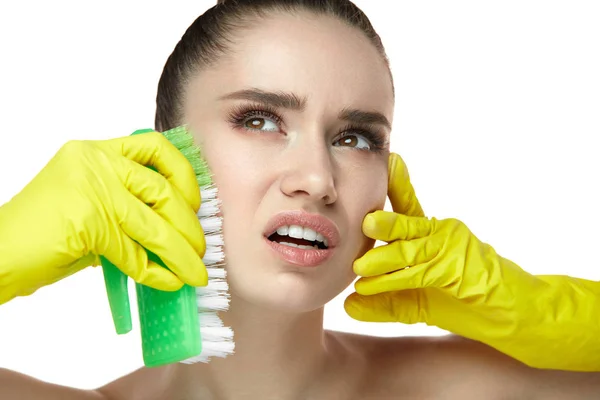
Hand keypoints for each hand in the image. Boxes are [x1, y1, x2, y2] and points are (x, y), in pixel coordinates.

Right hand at [0, 132, 206, 304]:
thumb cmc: (42, 234)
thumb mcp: (90, 205)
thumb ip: (128, 205)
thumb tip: (176, 229)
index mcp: (97, 152)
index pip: (155, 147)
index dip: (183, 174)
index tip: (195, 202)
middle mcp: (95, 162)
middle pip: (162, 189)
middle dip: (188, 225)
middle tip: (200, 249)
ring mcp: (91, 187)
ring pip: (154, 223)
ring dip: (181, 253)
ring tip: (194, 273)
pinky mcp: (87, 219)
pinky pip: (134, 250)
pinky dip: (155, 271)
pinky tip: (168, 282)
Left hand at [344, 152, 599, 370]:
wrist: (513, 315)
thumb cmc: (463, 302)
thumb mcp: (415, 303)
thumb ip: (384, 302)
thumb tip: (349, 304)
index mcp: (429, 233)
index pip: (407, 205)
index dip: (397, 183)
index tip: (386, 161)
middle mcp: (439, 233)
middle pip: (406, 222)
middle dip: (384, 222)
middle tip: (364, 221)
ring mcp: (452, 246)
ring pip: (410, 248)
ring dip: (384, 257)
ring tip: (360, 265)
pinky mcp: (460, 267)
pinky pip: (421, 273)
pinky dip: (396, 281)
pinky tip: (371, 287)